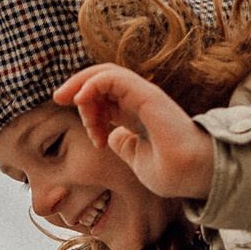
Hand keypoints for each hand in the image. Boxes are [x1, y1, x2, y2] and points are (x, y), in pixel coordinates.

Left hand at [55, 64, 216, 199]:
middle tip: (57, 98)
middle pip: (102, 81)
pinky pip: (112, 78)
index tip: (93, 137)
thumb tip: (108, 136)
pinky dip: (91, 84)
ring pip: (105, 74)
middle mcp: (140, 101)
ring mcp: (143, 95)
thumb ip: (122, 145)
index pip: (107, 97)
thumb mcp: (135, 159)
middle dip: (76, 88)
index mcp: (138, 114)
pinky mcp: (145, 94)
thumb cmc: (171, 172)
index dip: (90, 110)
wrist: (193, 175)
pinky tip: (79, 99)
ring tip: (64, 98)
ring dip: (80, 84)